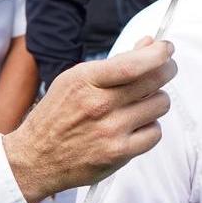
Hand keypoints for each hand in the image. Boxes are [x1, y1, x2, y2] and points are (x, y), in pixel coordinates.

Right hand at [3, 37, 175, 202]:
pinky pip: (156, 132)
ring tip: (139, 104)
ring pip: (161, 104)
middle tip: (165, 69)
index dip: (159, 53)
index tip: (166, 48)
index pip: (133, 63)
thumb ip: (116, 62)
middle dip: (167, 70)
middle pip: (156, 80)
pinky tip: (134, 127)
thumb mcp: (75, 80)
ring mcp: (110, 130)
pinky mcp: (119, 153)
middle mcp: (99, 105)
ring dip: (155, 101)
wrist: (34, 159)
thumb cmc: (58, 115)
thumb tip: (149, 43)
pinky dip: (149, 128)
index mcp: (85, 81)